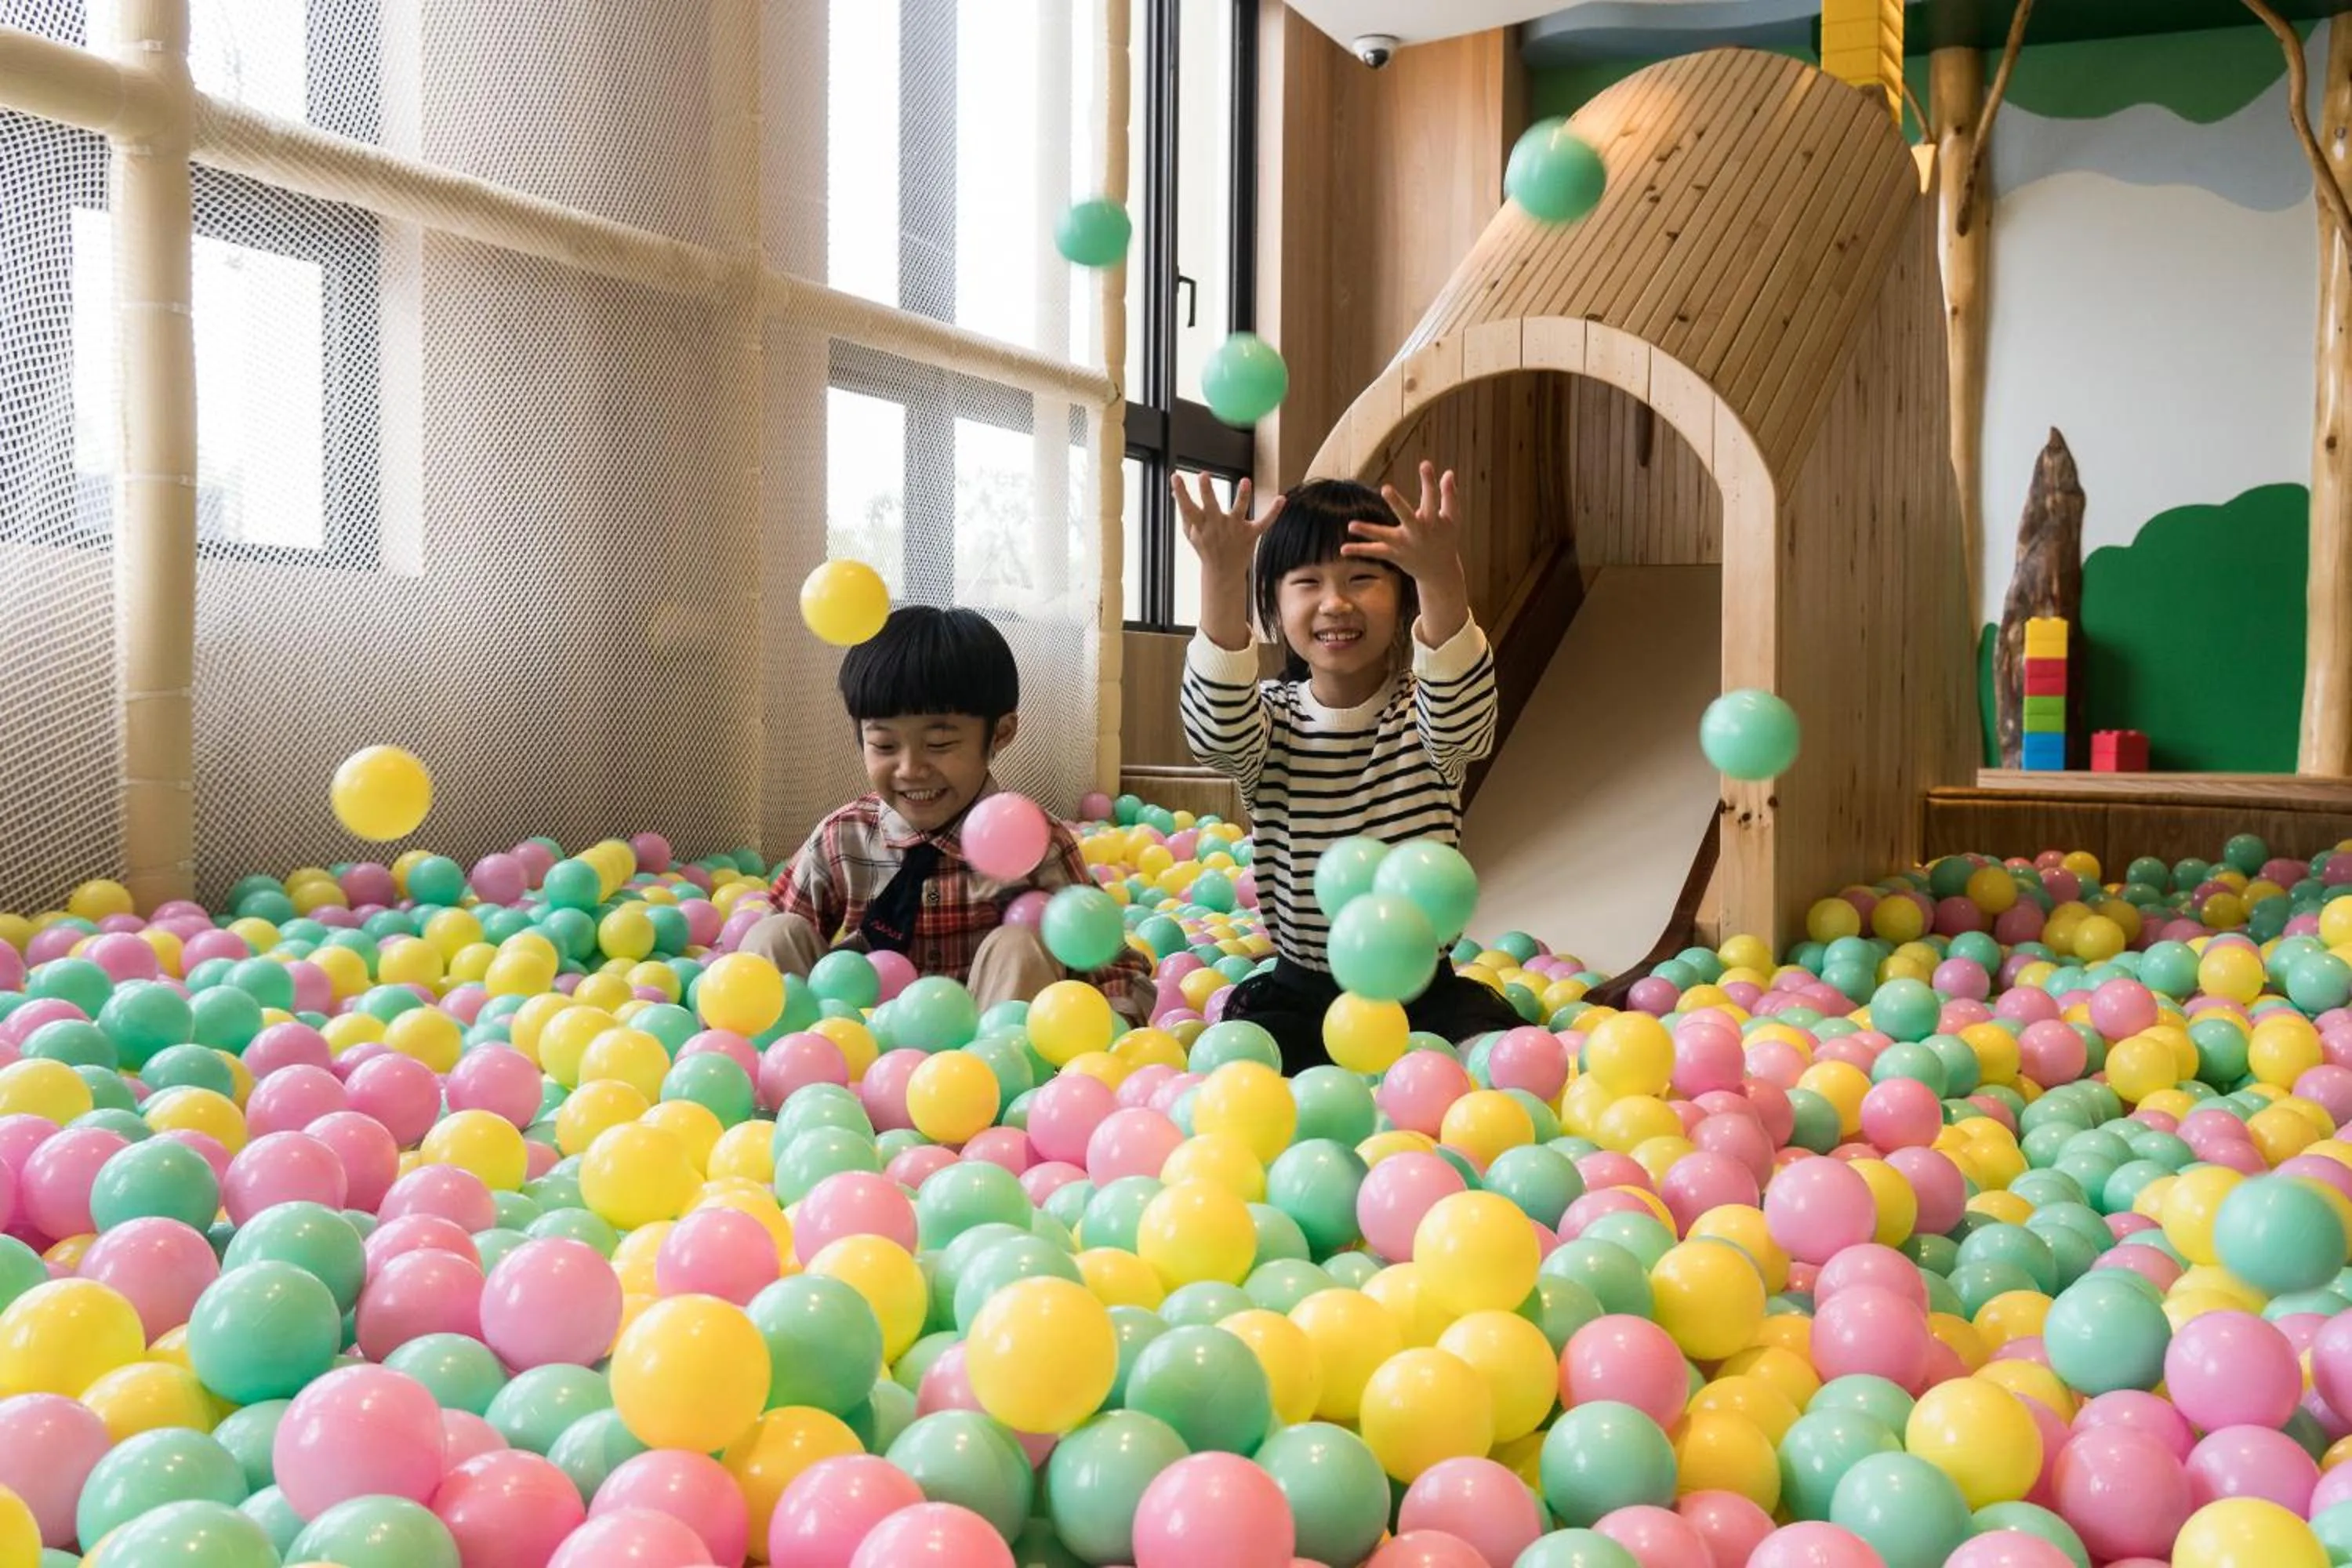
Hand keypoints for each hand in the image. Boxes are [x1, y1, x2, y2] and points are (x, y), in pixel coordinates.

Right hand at [1172, 472, 1283, 580]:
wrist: (1223, 572)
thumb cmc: (1206, 547)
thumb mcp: (1190, 532)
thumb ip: (1184, 511)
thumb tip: (1174, 491)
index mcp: (1200, 525)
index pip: (1187, 507)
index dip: (1181, 492)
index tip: (1175, 476)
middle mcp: (1217, 525)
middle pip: (1210, 506)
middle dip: (1207, 491)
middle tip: (1204, 475)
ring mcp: (1234, 529)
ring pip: (1239, 510)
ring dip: (1242, 495)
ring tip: (1245, 481)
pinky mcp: (1250, 534)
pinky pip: (1264, 522)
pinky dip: (1273, 512)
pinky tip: (1282, 499)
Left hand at [1359, 461, 1470, 646]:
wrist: (1439, 572)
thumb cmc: (1446, 538)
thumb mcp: (1453, 518)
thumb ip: (1450, 496)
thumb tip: (1448, 472)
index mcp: (1434, 521)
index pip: (1431, 497)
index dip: (1429, 481)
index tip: (1424, 464)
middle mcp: (1418, 532)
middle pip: (1407, 516)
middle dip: (1396, 503)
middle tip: (1386, 488)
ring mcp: (1404, 544)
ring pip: (1384, 536)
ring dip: (1368, 531)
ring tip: (1351, 525)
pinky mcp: (1394, 554)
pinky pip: (1374, 551)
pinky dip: (1359, 550)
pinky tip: (1343, 549)